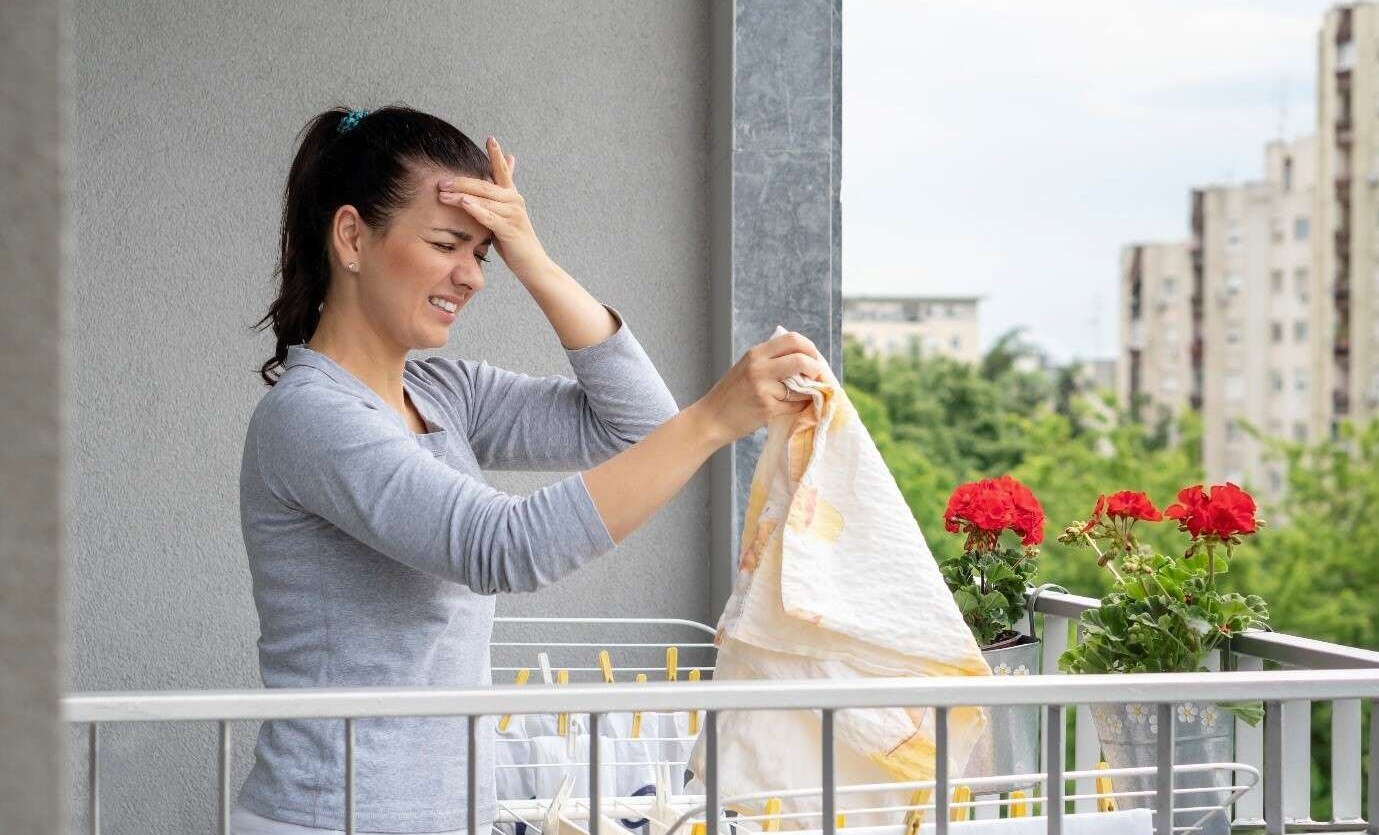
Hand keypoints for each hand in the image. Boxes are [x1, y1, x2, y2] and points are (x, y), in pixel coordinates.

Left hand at [437, 136, 550, 278]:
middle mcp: (514, 200)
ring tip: (442, 192)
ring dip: (461, 195)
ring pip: (484, 199)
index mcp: (512, 195)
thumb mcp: (505, 215)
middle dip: (461, 181)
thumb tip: (494, 180)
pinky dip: (475, 209)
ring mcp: (513, 214)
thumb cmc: (514, 240)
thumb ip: (498, 197)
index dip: (496, 155)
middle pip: (484, 185)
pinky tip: (463, 203)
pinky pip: (489, 216)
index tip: (490, 138)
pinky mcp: (510, 229)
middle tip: (441, 180)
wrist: (532, 264)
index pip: (502, 171)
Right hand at [692, 331, 828, 446]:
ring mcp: (763, 388)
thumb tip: (804, 358)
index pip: (792, 340)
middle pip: (801, 360)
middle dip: (815, 368)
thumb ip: (770, 360)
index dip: (809, 347)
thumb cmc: (730, 394)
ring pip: (802, 386)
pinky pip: (795, 405)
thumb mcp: (746, 367)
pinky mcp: (767, 408)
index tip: (814, 358)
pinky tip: (795, 406)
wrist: (711, 419)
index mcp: (755, 353)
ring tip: (807, 394)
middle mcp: (759, 368)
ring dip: (810, 391)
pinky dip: (801, 406)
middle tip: (817, 375)